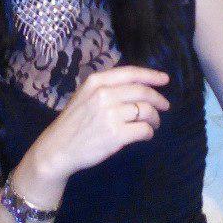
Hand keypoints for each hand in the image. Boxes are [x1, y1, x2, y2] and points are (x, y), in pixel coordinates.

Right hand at [33, 65, 170, 180]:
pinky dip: (148, 132)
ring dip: (155, 118)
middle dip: (158, 99)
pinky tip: (145, 135)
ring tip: (153, 124)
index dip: (151, 76)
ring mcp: (110, 115)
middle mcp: (104, 94)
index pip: (131, 73)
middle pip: (142, 92)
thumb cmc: (74, 122)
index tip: (165, 80)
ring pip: (146, 111)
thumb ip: (107, 87)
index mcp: (96, 82)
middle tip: (164, 106)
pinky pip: (144, 130)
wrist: (58, 148)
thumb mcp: (85, 95)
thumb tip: (139, 86)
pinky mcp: (116, 135)